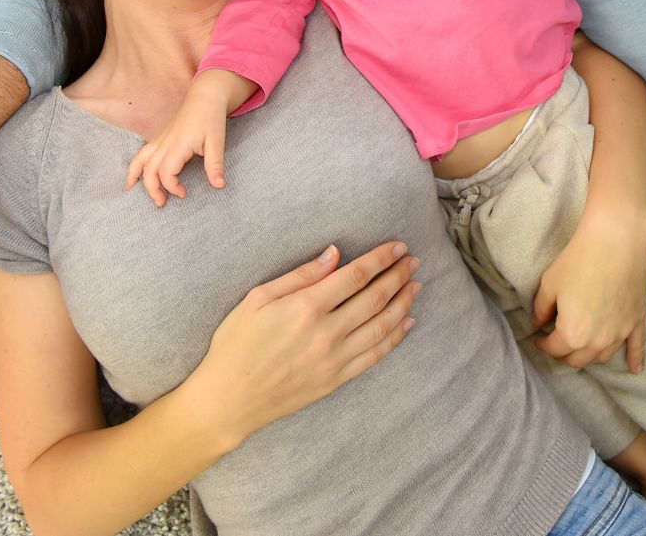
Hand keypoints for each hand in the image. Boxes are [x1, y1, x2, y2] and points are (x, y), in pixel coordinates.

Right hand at [126, 91, 231, 206]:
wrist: (205, 97)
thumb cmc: (211, 118)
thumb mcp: (217, 142)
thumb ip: (215, 165)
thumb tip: (219, 186)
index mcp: (178, 144)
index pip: (166, 172)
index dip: (172, 186)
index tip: (184, 193)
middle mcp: (165, 142)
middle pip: (149, 169)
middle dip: (151, 188)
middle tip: (161, 203)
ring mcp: (161, 139)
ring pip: (141, 159)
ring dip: (136, 175)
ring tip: (131, 190)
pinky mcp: (161, 137)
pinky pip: (143, 152)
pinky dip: (136, 164)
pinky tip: (134, 174)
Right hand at [185, 242, 421, 445]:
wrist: (230, 399)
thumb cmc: (236, 344)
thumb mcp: (257, 299)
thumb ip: (300, 276)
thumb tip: (334, 254)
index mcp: (306, 307)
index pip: (356, 276)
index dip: (381, 259)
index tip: (398, 247)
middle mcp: (327, 332)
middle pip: (375, 298)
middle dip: (398, 276)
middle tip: (413, 260)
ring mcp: (335, 359)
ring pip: (382, 326)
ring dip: (403, 303)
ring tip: (415, 286)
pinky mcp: (337, 379)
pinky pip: (375, 355)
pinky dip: (395, 337)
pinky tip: (406, 323)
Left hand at [528, 210, 645, 372]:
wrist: (616, 241)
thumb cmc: (579, 260)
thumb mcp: (550, 284)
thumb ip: (541, 309)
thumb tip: (537, 323)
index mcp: (573, 334)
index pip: (554, 349)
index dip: (543, 344)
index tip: (538, 338)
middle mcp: (598, 341)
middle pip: (578, 359)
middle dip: (564, 353)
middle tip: (557, 342)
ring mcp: (621, 333)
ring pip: (603, 357)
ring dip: (590, 356)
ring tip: (581, 349)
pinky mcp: (636, 321)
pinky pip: (637, 348)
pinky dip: (636, 360)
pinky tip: (635, 369)